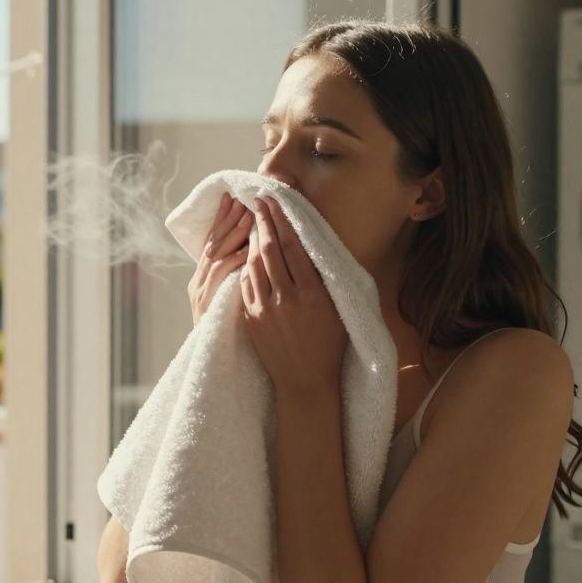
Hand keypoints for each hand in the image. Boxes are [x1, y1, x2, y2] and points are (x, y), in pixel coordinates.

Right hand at [187, 192, 253, 324]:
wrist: (220, 369)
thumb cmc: (232, 337)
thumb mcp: (234, 302)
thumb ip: (240, 279)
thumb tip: (254, 251)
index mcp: (203, 280)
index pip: (213, 241)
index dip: (223, 220)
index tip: (235, 199)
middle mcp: (198, 285)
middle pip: (213, 244)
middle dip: (228, 220)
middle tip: (243, 199)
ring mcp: (201, 296)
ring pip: (216, 257)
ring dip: (232, 236)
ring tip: (248, 217)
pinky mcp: (208, 308)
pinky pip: (221, 278)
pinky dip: (233, 261)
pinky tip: (246, 249)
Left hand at [240, 196, 347, 394]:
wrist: (305, 381)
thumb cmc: (329, 344)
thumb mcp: (337, 308)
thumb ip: (326, 277)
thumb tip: (315, 244)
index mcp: (313, 294)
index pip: (293, 246)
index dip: (282, 220)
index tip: (275, 202)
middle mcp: (287, 299)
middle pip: (270, 251)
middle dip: (263, 222)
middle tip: (259, 201)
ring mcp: (265, 309)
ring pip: (254, 266)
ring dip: (252, 242)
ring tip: (253, 223)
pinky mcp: (251, 319)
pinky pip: (245, 285)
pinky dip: (246, 267)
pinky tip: (247, 255)